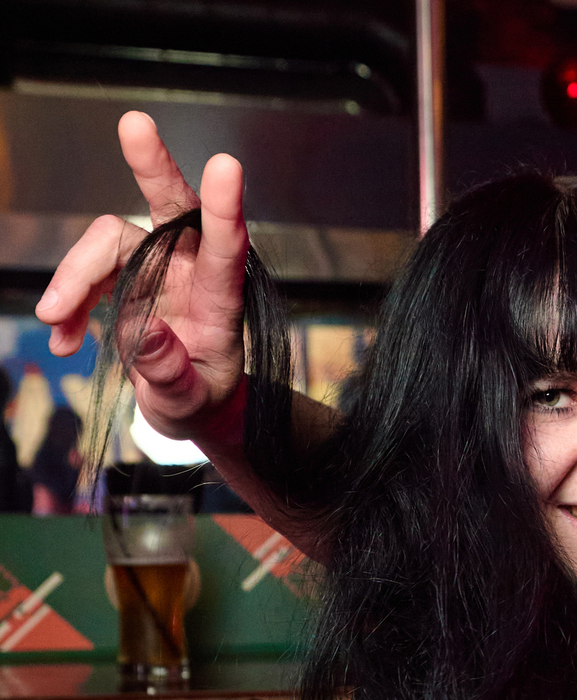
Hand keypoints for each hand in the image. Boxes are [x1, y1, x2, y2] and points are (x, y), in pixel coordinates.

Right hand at [33, 111, 248, 447]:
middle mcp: (191, 270)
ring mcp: (157, 268)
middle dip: (154, 166)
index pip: (227, 246)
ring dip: (74, 278)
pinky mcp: (127, 276)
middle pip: (171, 208)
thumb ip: (171, 374)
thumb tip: (148, 334)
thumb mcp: (192, 403)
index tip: (227, 165)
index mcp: (221, 298)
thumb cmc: (203, 402)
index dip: (225, 206)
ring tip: (56, 324)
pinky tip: (64, 340)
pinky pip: (87, 272)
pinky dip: (67, 304)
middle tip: (136, 123)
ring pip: (108, 242)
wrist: (192, 406)